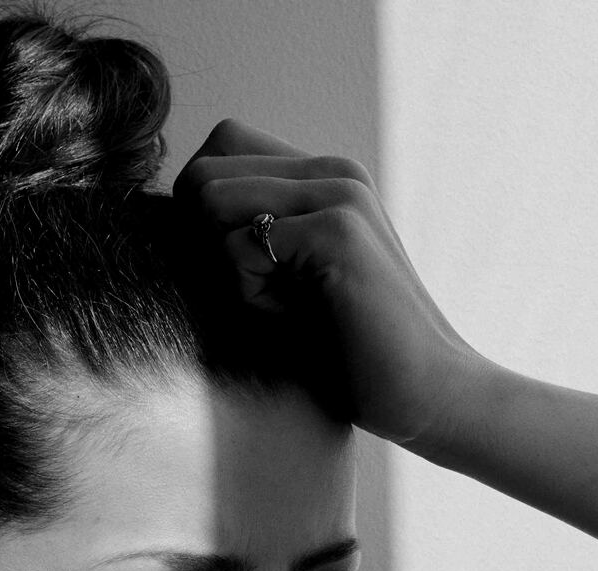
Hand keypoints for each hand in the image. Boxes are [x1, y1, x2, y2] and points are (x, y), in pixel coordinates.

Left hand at [173, 118, 484, 452]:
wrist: (427, 393)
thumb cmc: (352, 355)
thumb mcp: (290, 287)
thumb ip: (248, 243)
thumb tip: (170, 224)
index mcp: (321, 178)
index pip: (217, 150)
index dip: (205, 218)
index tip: (252, 277)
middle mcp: (330, 170)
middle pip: (202, 172)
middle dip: (208, 246)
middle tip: (267, 296)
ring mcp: (337, 193)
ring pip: (209, 201)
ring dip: (227, 270)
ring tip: (283, 306)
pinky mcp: (337, 231)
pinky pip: (237, 247)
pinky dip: (250, 295)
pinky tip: (299, 318)